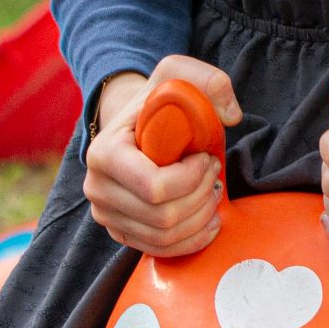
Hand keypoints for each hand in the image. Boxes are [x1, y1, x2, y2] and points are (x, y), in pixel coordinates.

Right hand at [83, 55, 240, 257]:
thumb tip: (231, 116)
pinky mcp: (121, 232)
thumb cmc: (157, 104)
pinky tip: (209, 221)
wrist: (134, 127)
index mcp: (104, 153)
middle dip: (201, 196)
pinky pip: (160, 250)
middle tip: (214, 175)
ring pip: (164, 237)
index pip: (154, 187)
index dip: (192, 178)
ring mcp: (106, 215)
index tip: (206, 158)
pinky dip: (192, 240)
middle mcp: (97, 189)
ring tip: (213, 194)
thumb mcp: (177, 77)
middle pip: (162, 217)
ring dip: (200, 218)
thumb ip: (208, 82)